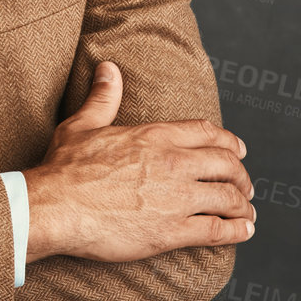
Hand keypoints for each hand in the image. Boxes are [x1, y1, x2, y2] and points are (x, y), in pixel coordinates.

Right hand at [22, 60, 254, 262]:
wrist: (54, 207)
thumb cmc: (64, 168)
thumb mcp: (83, 124)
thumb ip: (103, 97)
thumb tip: (108, 68)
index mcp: (155, 136)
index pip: (207, 133)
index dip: (229, 142)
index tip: (238, 150)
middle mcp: (173, 163)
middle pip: (226, 164)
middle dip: (241, 175)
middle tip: (244, 184)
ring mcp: (176, 199)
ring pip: (228, 198)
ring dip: (243, 204)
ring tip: (246, 212)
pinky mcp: (172, 232)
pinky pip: (218, 230)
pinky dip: (237, 231)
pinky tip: (244, 231)